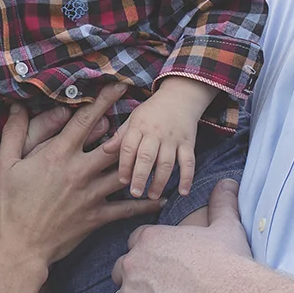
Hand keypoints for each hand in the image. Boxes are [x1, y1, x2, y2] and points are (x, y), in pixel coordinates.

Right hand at [0, 84, 160, 270]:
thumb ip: (14, 134)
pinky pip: (126, 208)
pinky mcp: (96, 216)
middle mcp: (79, 171)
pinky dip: (144, 203)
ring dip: (142, 162)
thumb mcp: (4, 166)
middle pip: (114, 143)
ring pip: (124, 172)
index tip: (118, 86)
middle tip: (145, 115)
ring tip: (158, 152)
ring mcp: (91, 194)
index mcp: (57, 155)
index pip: (85, 120)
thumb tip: (17, 107)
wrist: (20, 247)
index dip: (103, 100)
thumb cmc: (8, 207)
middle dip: (131, 127)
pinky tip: (160, 198)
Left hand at [112, 177, 251, 292]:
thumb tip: (228, 182)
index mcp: (150, 240)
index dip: (150, 261)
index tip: (168, 273)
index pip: (135, 246)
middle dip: (136, 285)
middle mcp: (133, 263)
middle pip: (122, 274)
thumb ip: (222, 203)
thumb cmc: (229, 264)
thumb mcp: (226, 227)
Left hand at [116, 76, 216, 198]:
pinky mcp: (188, 143)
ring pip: (166, 162)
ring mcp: (173, 139)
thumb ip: (121, 136)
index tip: (122, 180)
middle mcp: (155, 133)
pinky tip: (183, 192)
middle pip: (147, 157)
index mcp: (139, 127)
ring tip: (153, 195)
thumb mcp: (133, 118)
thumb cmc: (152, 112)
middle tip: (135, 193)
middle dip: (140, 176)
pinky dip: (187, 177)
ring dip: (160, 180)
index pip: (129, 147)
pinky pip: (188, 161)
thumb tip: (104, 150)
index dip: (124, 164)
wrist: (180, 97)